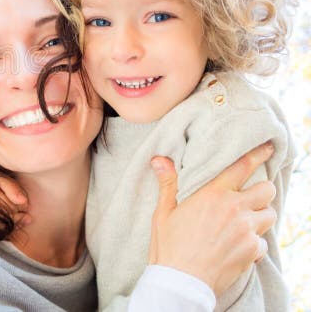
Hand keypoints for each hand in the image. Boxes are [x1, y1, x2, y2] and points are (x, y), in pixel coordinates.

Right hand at [148, 142, 276, 295]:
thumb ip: (168, 184)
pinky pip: (263, 242)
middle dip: (261, 193)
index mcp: (212, 194)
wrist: (181, 281)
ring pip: (270, 215)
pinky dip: (254, 244)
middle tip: (248, 199)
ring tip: (243, 225)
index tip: (267, 147)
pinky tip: (237, 248)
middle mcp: (234, 209)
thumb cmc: (169, 246)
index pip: (242, 167)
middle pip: (267, 190)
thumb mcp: (163, 213)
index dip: (257, 154)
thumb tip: (159, 160)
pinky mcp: (252, 251)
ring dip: (260, 218)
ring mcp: (247, 230)